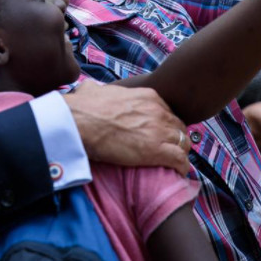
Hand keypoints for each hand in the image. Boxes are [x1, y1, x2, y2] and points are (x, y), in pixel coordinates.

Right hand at [64, 81, 189, 174]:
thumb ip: (98, 89)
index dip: (166, 124)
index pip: (168, 111)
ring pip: (183, 143)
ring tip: (174, 163)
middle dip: (176, 138)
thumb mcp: (93, 89)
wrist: (78, 122)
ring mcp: (158, 131)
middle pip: (179, 127)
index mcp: (147, 97)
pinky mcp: (155, 151)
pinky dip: (181, 167)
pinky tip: (178, 172)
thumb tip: (90, 90)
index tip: (161, 133)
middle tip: (168, 149)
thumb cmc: (82, 107)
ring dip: (179, 153)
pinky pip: (179, 160)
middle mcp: (157, 111)